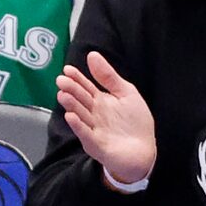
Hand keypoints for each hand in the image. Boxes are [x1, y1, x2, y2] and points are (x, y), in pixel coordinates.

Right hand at [57, 51, 157, 184]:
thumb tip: (92, 55)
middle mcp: (94, 114)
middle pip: (80, 99)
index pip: (85, 87)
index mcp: (100, 101)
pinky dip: (78, 126)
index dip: (76, 78)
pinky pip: (86, 134)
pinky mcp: (96, 144)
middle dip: (71, 90)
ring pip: (80, 115)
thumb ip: (109, 76)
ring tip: (63, 95)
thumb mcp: (126, 93)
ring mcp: (93, 129)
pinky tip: (71, 117)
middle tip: (61, 81)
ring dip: (71, 106)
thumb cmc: (135, 123)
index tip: (67, 69)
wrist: (144, 151)